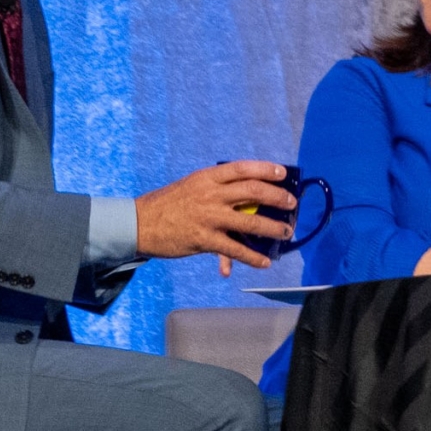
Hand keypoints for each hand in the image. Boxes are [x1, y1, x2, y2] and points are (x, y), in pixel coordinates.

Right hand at [136, 162, 296, 271]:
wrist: (139, 223)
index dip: (266, 169)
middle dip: (277, 197)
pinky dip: (252, 257)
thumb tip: (246, 201)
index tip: (283, 173)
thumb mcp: (191, 186)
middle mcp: (210, 194)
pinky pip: (235, 250)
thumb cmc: (168, 204)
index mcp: (207, 177)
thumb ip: (217, 190)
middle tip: (291, 203)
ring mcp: (208, 217)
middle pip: (253, 191)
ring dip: (273, 228)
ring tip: (286, 232)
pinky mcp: (204, 239)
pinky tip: (264, 262)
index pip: (242, 168)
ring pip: (250, 222)